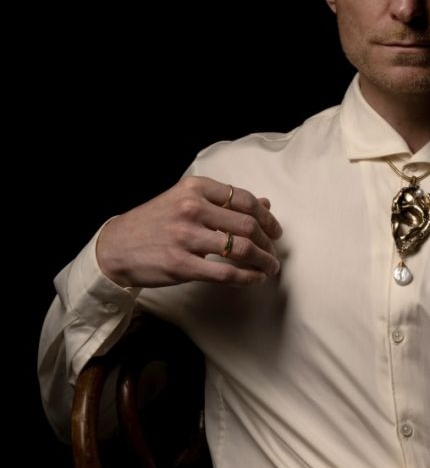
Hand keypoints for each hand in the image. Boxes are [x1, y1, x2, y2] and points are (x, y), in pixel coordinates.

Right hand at [96, 175, 282, 288]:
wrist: (116, 247)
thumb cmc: (155, 223)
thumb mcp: (187, 202)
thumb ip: (224, 202)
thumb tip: (265, 203)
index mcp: (195, 188)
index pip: (244, 200)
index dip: (267, 217)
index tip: (275, 231)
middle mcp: (191, 208)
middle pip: (248, 225)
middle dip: (269, 243)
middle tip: (274, 253)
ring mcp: (186, 237)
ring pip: (241, 249)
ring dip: (263, 261)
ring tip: (270, 268)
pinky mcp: (181, 265)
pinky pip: (226, 273)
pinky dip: (246, 278)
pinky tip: (253, 279)